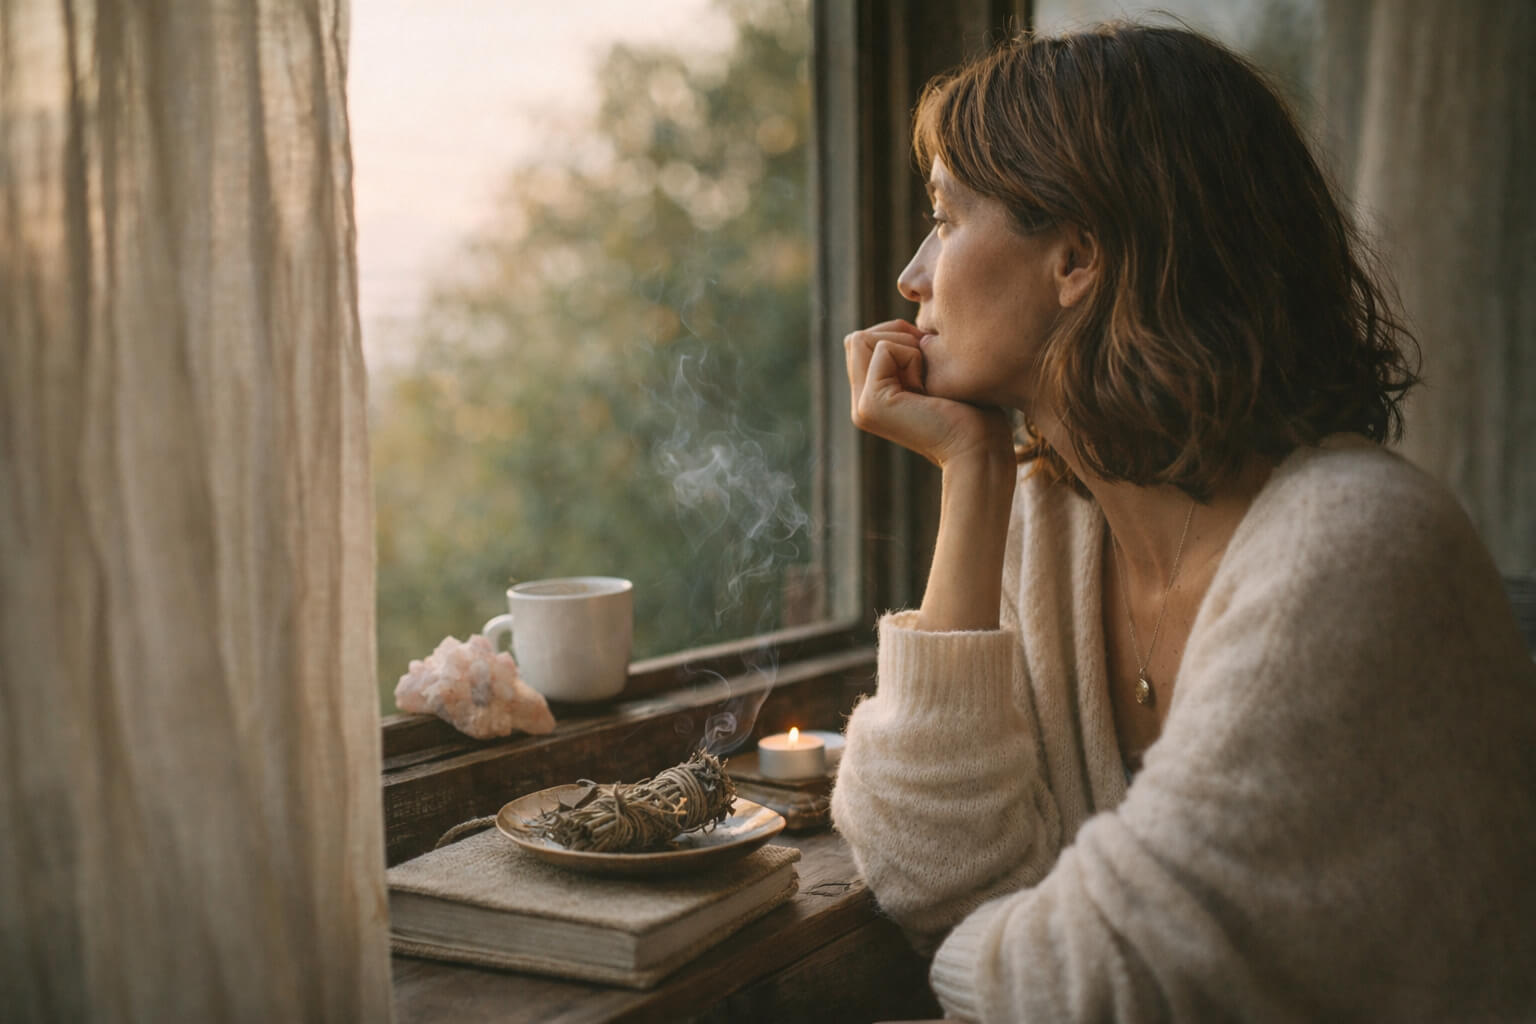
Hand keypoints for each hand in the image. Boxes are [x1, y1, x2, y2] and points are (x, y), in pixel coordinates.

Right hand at [844, 319, 1011, 468]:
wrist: (980, 449)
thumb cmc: (974, 412)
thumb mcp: (936, 373)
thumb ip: (911, 354)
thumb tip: (904, 326)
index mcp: (872, 398)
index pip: (862, 341)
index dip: (896, 336)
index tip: (929, 360)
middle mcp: (860, 403)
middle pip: (857, 338)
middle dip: (896, 336)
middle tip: (927, 367)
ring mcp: (862, 406)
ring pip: (862, 338)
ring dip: (903, 346)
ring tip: (925, 380)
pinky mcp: (871, 404)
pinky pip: (883, 349)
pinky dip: (911, 357)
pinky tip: (927, 388)